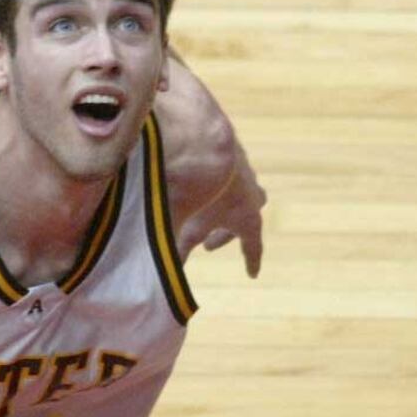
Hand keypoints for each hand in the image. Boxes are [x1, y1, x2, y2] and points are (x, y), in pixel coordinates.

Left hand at [181, 139, 265, 277]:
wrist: (206, 141)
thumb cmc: (199, 190)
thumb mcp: (186, 225)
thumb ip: (177, 250)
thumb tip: (163, 274)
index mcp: (248, 218)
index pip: (253, 246)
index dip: (251, 261)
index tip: (252, 274)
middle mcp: (252, 196)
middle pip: (246, 220)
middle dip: (225, 234)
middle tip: (206, 245)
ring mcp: (245, 173)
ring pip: (239, 194)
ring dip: (221, 206)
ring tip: (202, 210)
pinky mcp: (233, 154)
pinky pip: (227, 174)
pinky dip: (214, 183)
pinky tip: (197, 181)